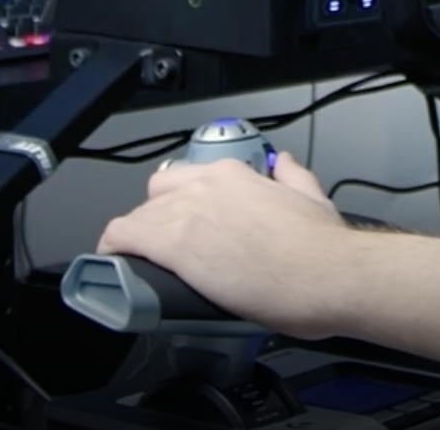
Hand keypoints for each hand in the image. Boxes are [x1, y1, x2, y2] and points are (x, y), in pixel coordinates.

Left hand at [95, 150, 352, 336]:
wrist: (326, 275)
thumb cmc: (322, 246)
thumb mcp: (311, 196)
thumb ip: (292, 175)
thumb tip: (283, 163)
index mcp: (235, 174)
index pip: (185, 179)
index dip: (179, 204)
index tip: (183, 224)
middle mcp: (205, 186)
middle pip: (157, 196)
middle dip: (156, 220)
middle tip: (166, 248)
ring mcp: (186, 214)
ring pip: (138, 217)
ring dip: (138, 240)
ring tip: (142, 266)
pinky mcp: (174, 246)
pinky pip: (124, 238)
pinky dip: (114, 249)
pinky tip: (113, 264)